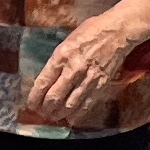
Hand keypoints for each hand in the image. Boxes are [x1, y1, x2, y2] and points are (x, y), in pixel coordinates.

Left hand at [26, 17, 144, 127]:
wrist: (118, 31)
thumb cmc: (92, 31)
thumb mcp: (67, 41)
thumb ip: (57, 60)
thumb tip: (48, 78)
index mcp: (62, 55)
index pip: (43, 82)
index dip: (35, 97)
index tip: (31, 104)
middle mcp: (74, 69)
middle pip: (54, 97)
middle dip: (45, 109)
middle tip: (42, 113)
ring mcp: (88, 78)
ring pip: (70, 104)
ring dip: (59, 114)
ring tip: (54, 117)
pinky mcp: (101, 85)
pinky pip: (87, 104)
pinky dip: (77, 115)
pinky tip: (71, 119)